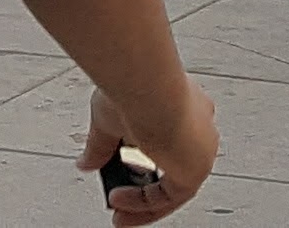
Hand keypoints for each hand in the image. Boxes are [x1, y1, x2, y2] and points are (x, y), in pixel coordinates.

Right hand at [79, 72, 215, 220]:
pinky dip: (143, 202)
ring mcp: (201, 150)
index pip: (168, 139)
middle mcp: (199, 128)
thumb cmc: (136, 86)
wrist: (147, 85)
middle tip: (118, 198)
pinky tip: (119, 199)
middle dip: (143, 186)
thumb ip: (100, 146)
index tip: (120, 169)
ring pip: (173, 185)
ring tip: (115, 203)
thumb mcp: (108, 119)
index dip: (143, 158)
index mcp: (185, 107)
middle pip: (172, 167)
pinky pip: (169, 196)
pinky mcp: (196, 170)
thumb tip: (86, 163)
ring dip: (142, 199)